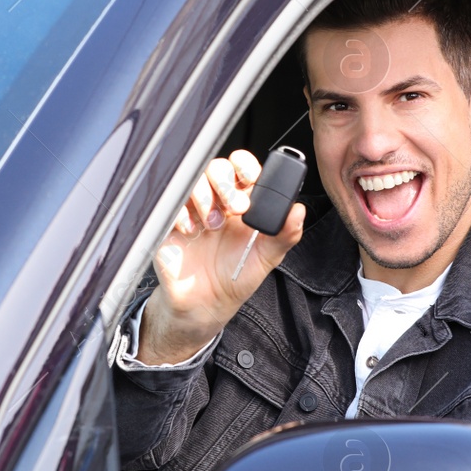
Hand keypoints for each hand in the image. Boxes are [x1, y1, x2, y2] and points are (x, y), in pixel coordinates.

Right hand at [138, 150, 305, 364]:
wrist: (205, 304)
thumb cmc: (236, 278)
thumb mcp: (267, 258)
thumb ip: (285, 234)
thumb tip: (299, 211)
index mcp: (242, 203)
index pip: (242, 168)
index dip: (245, 166)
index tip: (251, 180)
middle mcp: (217, 202)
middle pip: (217, 168)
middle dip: (226, 183)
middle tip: (235, 208)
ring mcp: (193, 211)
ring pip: (193, 180)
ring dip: (205, 198)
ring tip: (213, 226)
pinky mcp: (171, 223)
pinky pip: (171, 202)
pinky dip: (182, 213)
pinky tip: (192, 233)